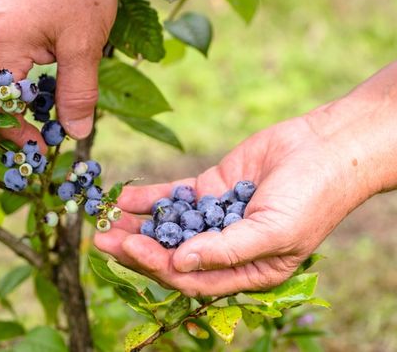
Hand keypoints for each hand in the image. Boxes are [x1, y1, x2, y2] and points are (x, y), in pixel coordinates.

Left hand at [95, 111, 372, 296]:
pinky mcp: (210, 189)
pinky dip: (150, 198)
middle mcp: (225, 249)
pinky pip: (174, 197)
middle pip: (171, 255)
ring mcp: (214, 217)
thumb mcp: (274, 232)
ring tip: (103, 219)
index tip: (129, 249)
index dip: (157, 267)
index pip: (191, 279)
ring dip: (136, 225)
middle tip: (101, 239)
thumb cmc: (312, 197)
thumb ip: (226, 250)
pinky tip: (125, 197)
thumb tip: (178, 264)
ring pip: (167, 227)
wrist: (327, 148)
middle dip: (136, 249)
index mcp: (245, 272)